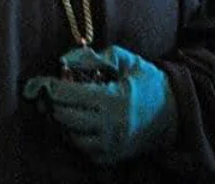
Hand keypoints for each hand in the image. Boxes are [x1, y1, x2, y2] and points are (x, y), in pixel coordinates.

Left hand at [23, 45, 176, 165]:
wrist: (175, 116)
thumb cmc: (149, 84)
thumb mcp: (127, 61)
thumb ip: (95, 56)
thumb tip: (65, 59)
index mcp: (114, 101)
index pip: (68, 95)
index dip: (49, 86)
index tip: (39, 81)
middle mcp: (110, 127)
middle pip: (62, 116)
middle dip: (51, 102)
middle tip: (50, 91)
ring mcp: (109, 146)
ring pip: (68, 135)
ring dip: (60, 119)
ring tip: (64, 105)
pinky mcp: (109, 158)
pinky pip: (79, 148)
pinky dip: (72, 134)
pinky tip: (78, 120)